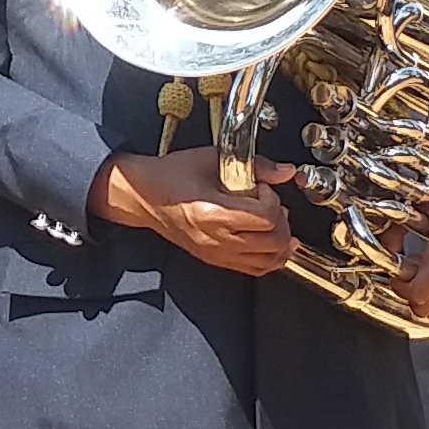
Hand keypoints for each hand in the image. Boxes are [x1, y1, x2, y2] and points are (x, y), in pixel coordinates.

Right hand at [93, 147, 297, 275]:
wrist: (144, 196)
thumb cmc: (171, 176)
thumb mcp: (212, 159)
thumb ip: (254, 165)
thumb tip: (283, 171)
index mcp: (213, 212)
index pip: (264, 217)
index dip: (272, 200)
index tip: (264, 189)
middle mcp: (215, 238)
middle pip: (272, 242)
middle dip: (282, 222)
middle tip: (273, 205)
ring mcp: (216, 252)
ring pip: (267, 262)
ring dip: (281, 243)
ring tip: (278, 225)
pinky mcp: (215, 259)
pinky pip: (253, 269)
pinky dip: (270, 259)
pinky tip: (273, 245)